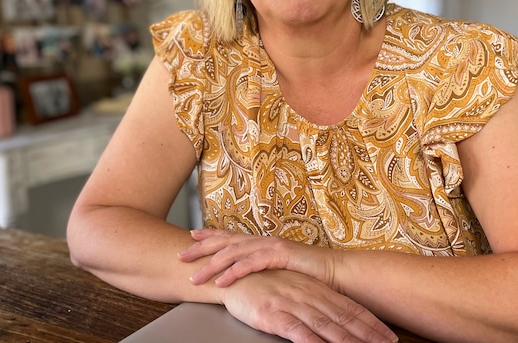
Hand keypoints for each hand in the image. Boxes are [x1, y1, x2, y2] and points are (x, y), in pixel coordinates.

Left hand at [179, 228, 330, 287]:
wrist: (336, 272)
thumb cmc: (309, 275)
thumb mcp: (280, 271)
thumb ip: (263, 270)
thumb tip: (247, 277)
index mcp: (262, 242)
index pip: (230, 236)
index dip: (209, 235)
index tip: (190, 236)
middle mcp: (263, 240)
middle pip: (225, 241)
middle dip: (201, 248)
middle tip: (181, 255)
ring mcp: (271, 246)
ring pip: (233, 253)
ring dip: (212, 265)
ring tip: (195, 276)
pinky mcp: (280, 256)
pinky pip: (251, 264)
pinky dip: (233, 273)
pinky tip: (220, 282)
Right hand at [220, 269, 397, 342]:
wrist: (234, 275)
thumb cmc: (266, 283)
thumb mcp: (297, 288)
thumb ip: (318, 303)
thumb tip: (341, 319)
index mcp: (317, 290)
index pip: (351, 309)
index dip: (372, 324)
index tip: (390, 337)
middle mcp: (310, 296)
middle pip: (345, 318)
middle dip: (369, 335)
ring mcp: (293, 305)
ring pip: (327, 326)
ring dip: (348, 340)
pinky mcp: (274, 315)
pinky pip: (298, 332)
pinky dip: (314, 342)